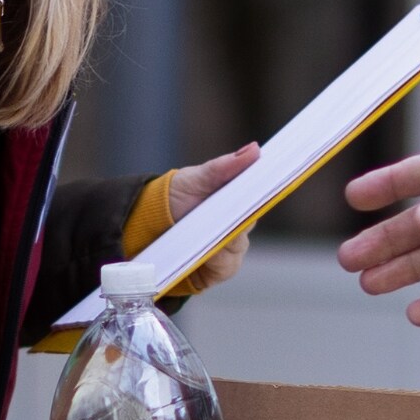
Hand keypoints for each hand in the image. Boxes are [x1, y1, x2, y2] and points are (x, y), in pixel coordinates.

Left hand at [154, 144, 262, 292]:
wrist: (148, 228)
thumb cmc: (177, 197)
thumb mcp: (196, 178)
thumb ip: (223, 167)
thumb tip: (254, 150)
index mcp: (240, 197)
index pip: (263, 194)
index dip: (269, 190)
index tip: (271, 184)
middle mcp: (240, 223)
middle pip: (250, 221)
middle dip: (239, 217)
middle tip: (227, 210)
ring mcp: (232, 247)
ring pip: (238, 245)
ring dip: (223, 240)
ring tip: (205, 233)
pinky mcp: (221, 269)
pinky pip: (226, 266)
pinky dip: (215, 259)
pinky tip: (204, 254)